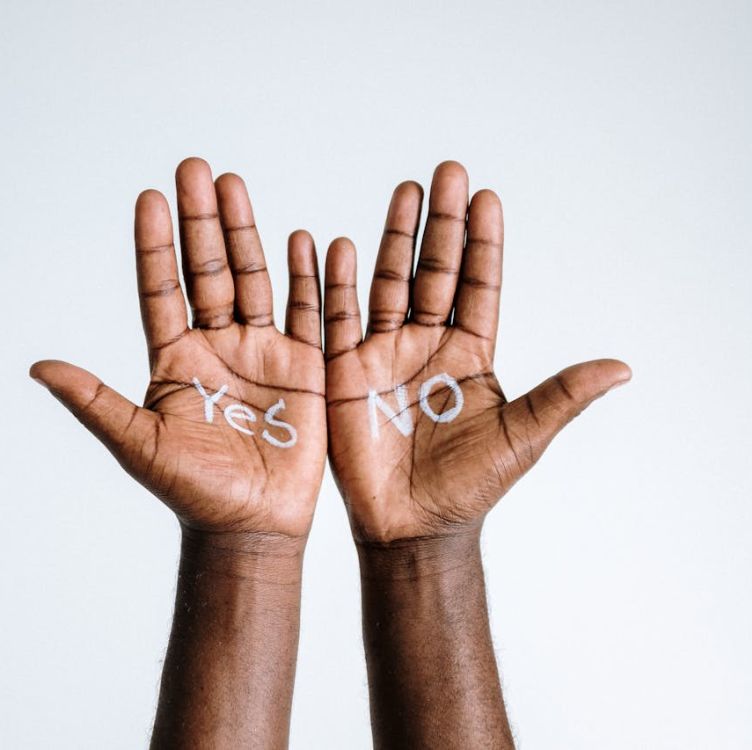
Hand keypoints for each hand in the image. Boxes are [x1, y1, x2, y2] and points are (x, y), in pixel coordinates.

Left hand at [31, 158, 324, 538]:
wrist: (251, 526)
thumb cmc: (192, 491)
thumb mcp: (138, 444)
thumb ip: (95, 401)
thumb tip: (38, 366)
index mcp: (175, 358)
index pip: (161, 289)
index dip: (155, 245)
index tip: (150, 198)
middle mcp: (215, 345)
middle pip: (208, 270)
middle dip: (201, 220)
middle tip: (196, 169)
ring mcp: (260, 352)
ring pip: (253, 279)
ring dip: (246, 233)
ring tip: (235, 185)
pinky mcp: (302, 366)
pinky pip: (306, 312)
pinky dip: (307, 277)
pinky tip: (305, 240)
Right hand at [324, 161, 629, 542]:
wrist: (413, 526)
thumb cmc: (470, 486)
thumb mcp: (522, 438)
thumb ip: (562, 396)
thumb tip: (622, 367)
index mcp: (470, 353)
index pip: (479, 285)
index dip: (483, 242)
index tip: (487, 197)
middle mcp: (427, 343)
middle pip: (433, 270)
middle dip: (441, 222)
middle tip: (446, 172)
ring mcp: (384, 354)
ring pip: (388, 283)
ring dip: (395, 237)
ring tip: (404, 193)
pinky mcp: (345, 373)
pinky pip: (338, 320)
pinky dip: (336, 285)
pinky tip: (337, 247)